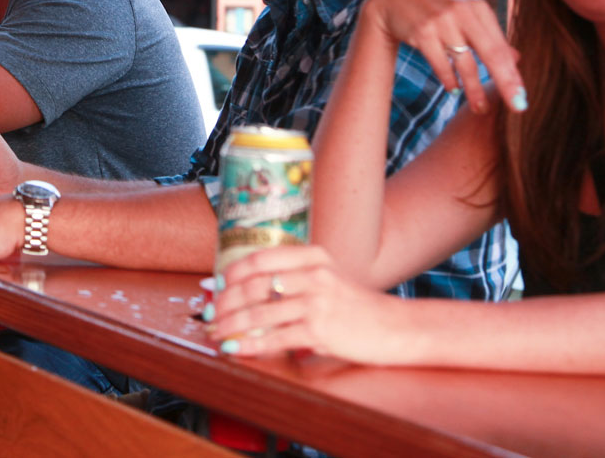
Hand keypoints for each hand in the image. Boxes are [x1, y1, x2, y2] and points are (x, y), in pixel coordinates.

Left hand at [209, 244, 404, 363]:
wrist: (396, 328)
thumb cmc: (355, 307)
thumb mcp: (326, 279)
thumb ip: (291, 280)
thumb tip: (243, 290)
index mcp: (312, 256)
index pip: (259, 258)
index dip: (230, 273)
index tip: (213, 286)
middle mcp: (313, 274)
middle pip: (253, 285)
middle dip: (224, 302)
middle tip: (209, 314)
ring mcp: (317, 302)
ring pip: (259, 313)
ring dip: (231, 325)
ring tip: (216, 333)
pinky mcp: (320, 331)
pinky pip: (275, 338)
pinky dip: (249, 345)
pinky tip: (235, 349)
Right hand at [360, 0, 524, 113]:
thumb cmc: (435, 8)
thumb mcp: (465, 15)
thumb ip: (489, 35)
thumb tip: (517, 59)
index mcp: (478, 8)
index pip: (501, 47)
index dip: (513, 74)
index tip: (522, 99)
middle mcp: (463, 12)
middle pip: (491, 54)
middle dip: (506, 83)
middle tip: (517, 107)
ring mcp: (442, 22)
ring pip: (466, 63)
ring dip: (474, 89)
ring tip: (480, 108)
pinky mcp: (422, 32)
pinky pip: (441, 63)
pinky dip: (449, 80)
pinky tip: (453, 90)